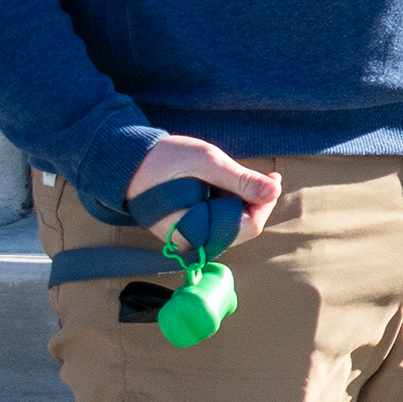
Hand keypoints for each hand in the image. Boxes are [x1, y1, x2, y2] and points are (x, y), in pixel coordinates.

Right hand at [126, 136, 279, 232]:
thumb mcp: (205, 160)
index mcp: (193, 231)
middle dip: (255, 201)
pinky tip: (224, 184)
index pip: (247, 227)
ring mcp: (190, 238)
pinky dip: (228, 202)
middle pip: (242, 228)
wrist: (126, 162)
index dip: (264, 203)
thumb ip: (240, 178)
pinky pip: (218, 221)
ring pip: (232, 224)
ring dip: (242, 201)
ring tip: (237, 175)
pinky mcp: (188, 230)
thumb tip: (275, 191)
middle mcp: (192, 242)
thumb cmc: (162, 159)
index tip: (274, 177)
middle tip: (265, 173)